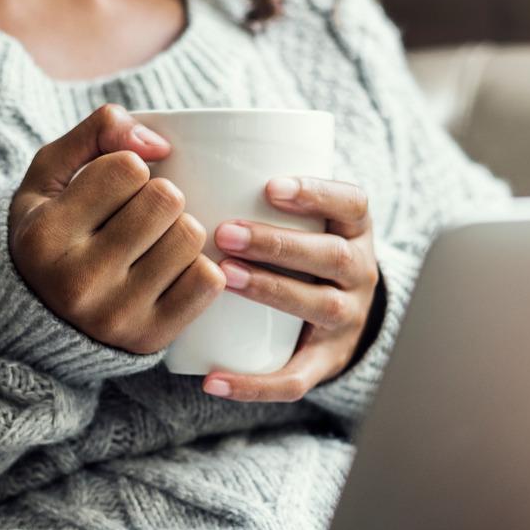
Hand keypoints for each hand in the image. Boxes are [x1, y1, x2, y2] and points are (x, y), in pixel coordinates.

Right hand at [9, 105, 226, 354]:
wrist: (42, 320)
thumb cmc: (53, 232)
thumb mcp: (50, 175)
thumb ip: (98, 132)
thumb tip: (159, 144)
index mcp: (44, 236)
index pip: (127, 169)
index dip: (129, 168)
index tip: (114, 190)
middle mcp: (77, 281)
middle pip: (166, 200)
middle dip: (160, 196)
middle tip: (140, 215)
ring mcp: (116, 315)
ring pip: (190, 237)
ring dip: (180, 230)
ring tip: (154, 242)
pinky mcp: (150, 337)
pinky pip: (209, 280)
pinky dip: (199, 267)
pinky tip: (172, 270)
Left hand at [202, 177, 381, 401]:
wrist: (343, 315)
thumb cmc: (300, 248)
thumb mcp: (303, 215)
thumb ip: (256, 184)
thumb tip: (169, 145)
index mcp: (354, 228)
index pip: (352, 202)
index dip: (317, 193)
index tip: (271, 185)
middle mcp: (360, 272)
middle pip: (333, 256)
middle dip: (279, 244)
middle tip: (225, 233)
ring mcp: (347, 319)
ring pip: (319, 307)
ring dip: (272, 291)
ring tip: (224, 278)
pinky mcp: (326, 362)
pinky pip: (296, 378)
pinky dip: (255, 384)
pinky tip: (213, 379)